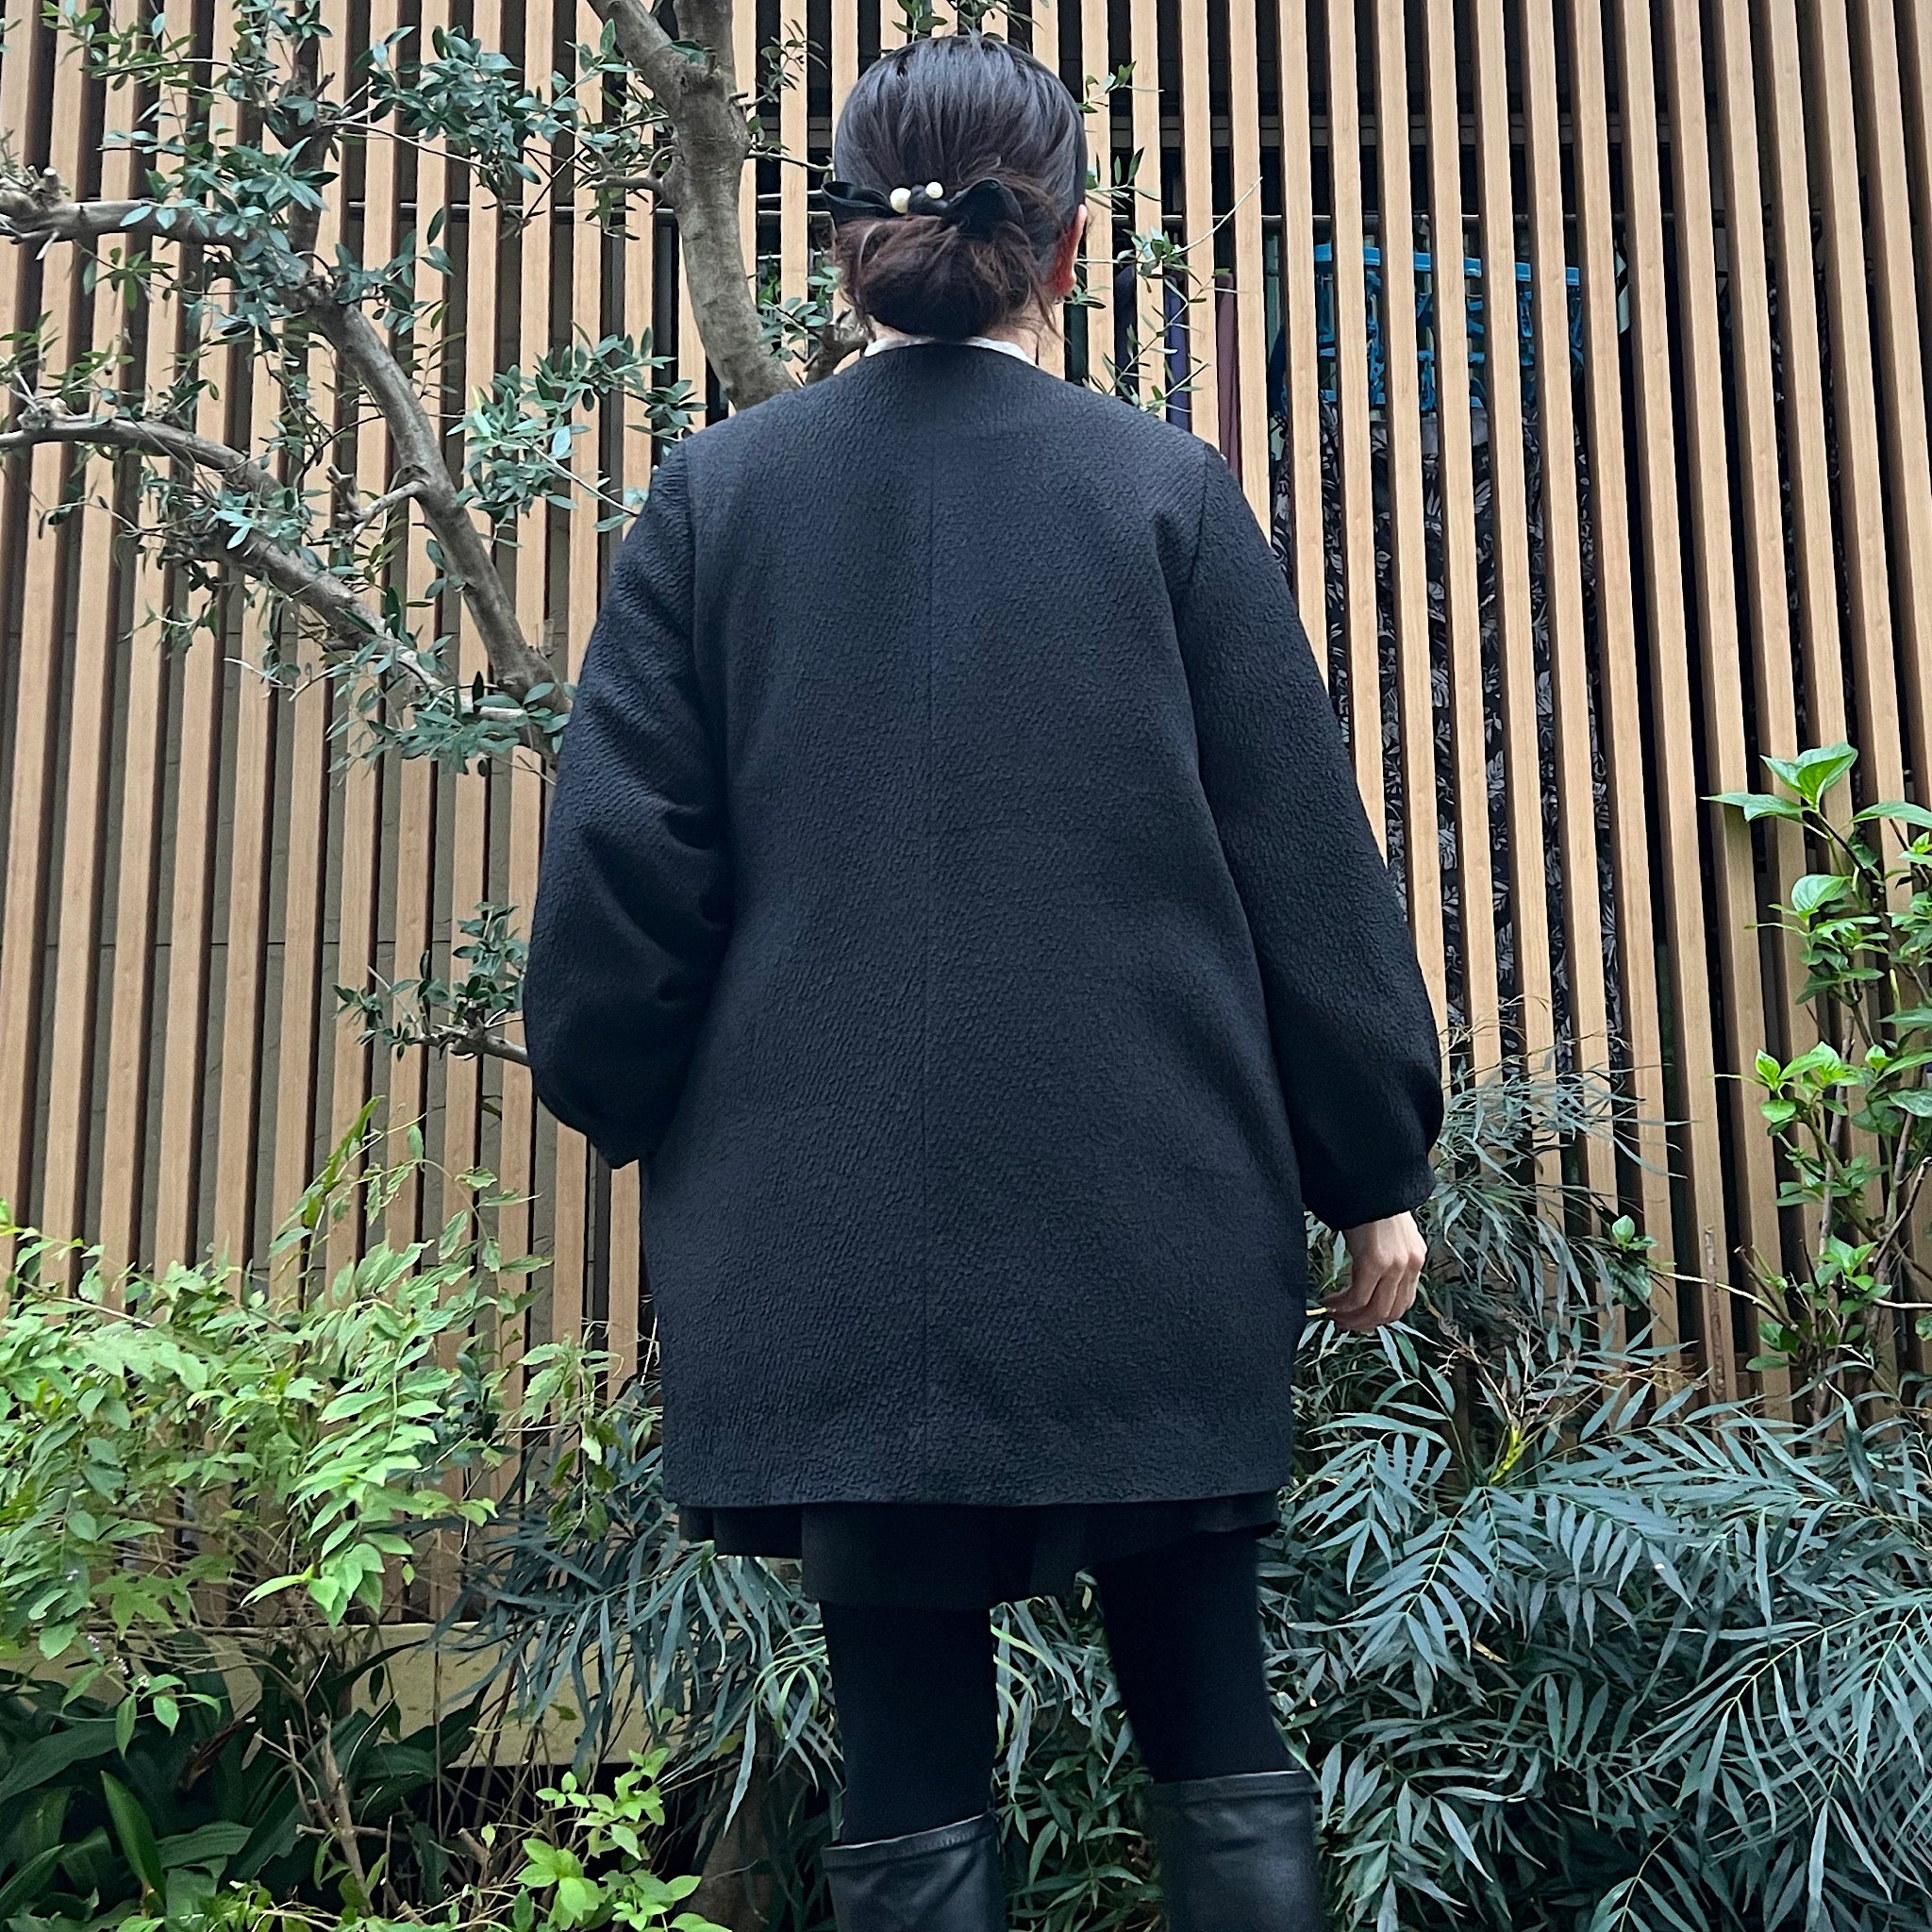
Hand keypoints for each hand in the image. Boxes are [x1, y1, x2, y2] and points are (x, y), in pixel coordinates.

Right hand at [1324, 1212, 1426, 1332]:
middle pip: (1390, 1312)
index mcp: (1415, 1259)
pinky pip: (1358, 1297)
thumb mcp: (1387, 1233)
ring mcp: (1395, 1265)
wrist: (1368, 1178)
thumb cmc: (1370, 1202)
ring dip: (1353, 1319)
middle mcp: (1410, 1265)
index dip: (1379, 1316)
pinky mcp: (1374, 1262)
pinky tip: (1330, 1302)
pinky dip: (1343, 1306)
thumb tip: (1367, 1278)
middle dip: (1364, 1323)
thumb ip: (1385, 1256)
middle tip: (1343, 1323)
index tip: (1359, 1318)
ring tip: (1334, 1316)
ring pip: (1375, 1310)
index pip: (1403, 1302)